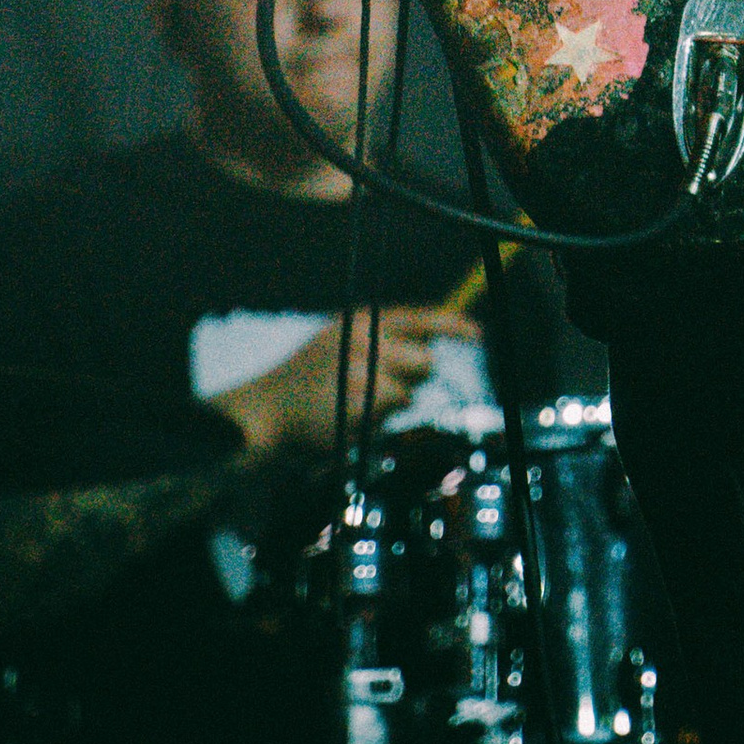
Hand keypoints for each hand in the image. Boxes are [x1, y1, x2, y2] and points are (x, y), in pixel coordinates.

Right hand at [221, 305, 478, 461]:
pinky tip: (345, 420)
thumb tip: (429, 354)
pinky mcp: (358, 407)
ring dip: (388, 406)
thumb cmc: (305, 382)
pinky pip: (385, 420)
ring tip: (352, 404)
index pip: (421, 317)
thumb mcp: (340, 341)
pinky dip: (371, 426)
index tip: (479, 336)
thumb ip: (382, 340)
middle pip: (424, 363)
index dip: (454, 326)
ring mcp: (362, 374)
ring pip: (406, 396)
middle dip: (414, 379)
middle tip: (382, 386)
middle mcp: (365, 341)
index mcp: (362, 321)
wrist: (264, 413)